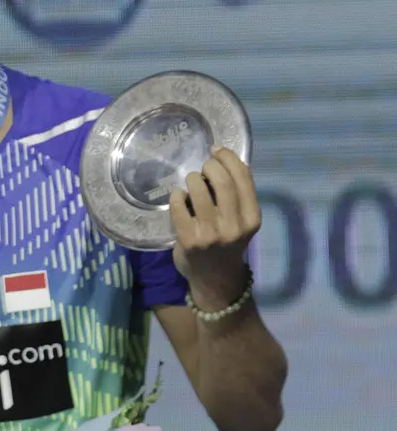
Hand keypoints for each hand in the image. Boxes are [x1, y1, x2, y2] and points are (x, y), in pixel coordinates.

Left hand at [169, 146, 261, 305]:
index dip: (229, 158)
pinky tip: (179, 197)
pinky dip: (177, 195)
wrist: (215, 279)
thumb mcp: (241, 222)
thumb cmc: (227, 244)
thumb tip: (219, 158)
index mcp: (252, 218)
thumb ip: (236, 196)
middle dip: (209, 166)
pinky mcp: (189, 240)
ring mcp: (211, 234)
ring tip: (191, 183)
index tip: (216, 151)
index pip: (243, 178)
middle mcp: (234, 226)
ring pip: (198, 190)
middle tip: (203, 168)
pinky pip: (179, 205)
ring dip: (191, 179)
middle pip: (221, 181)